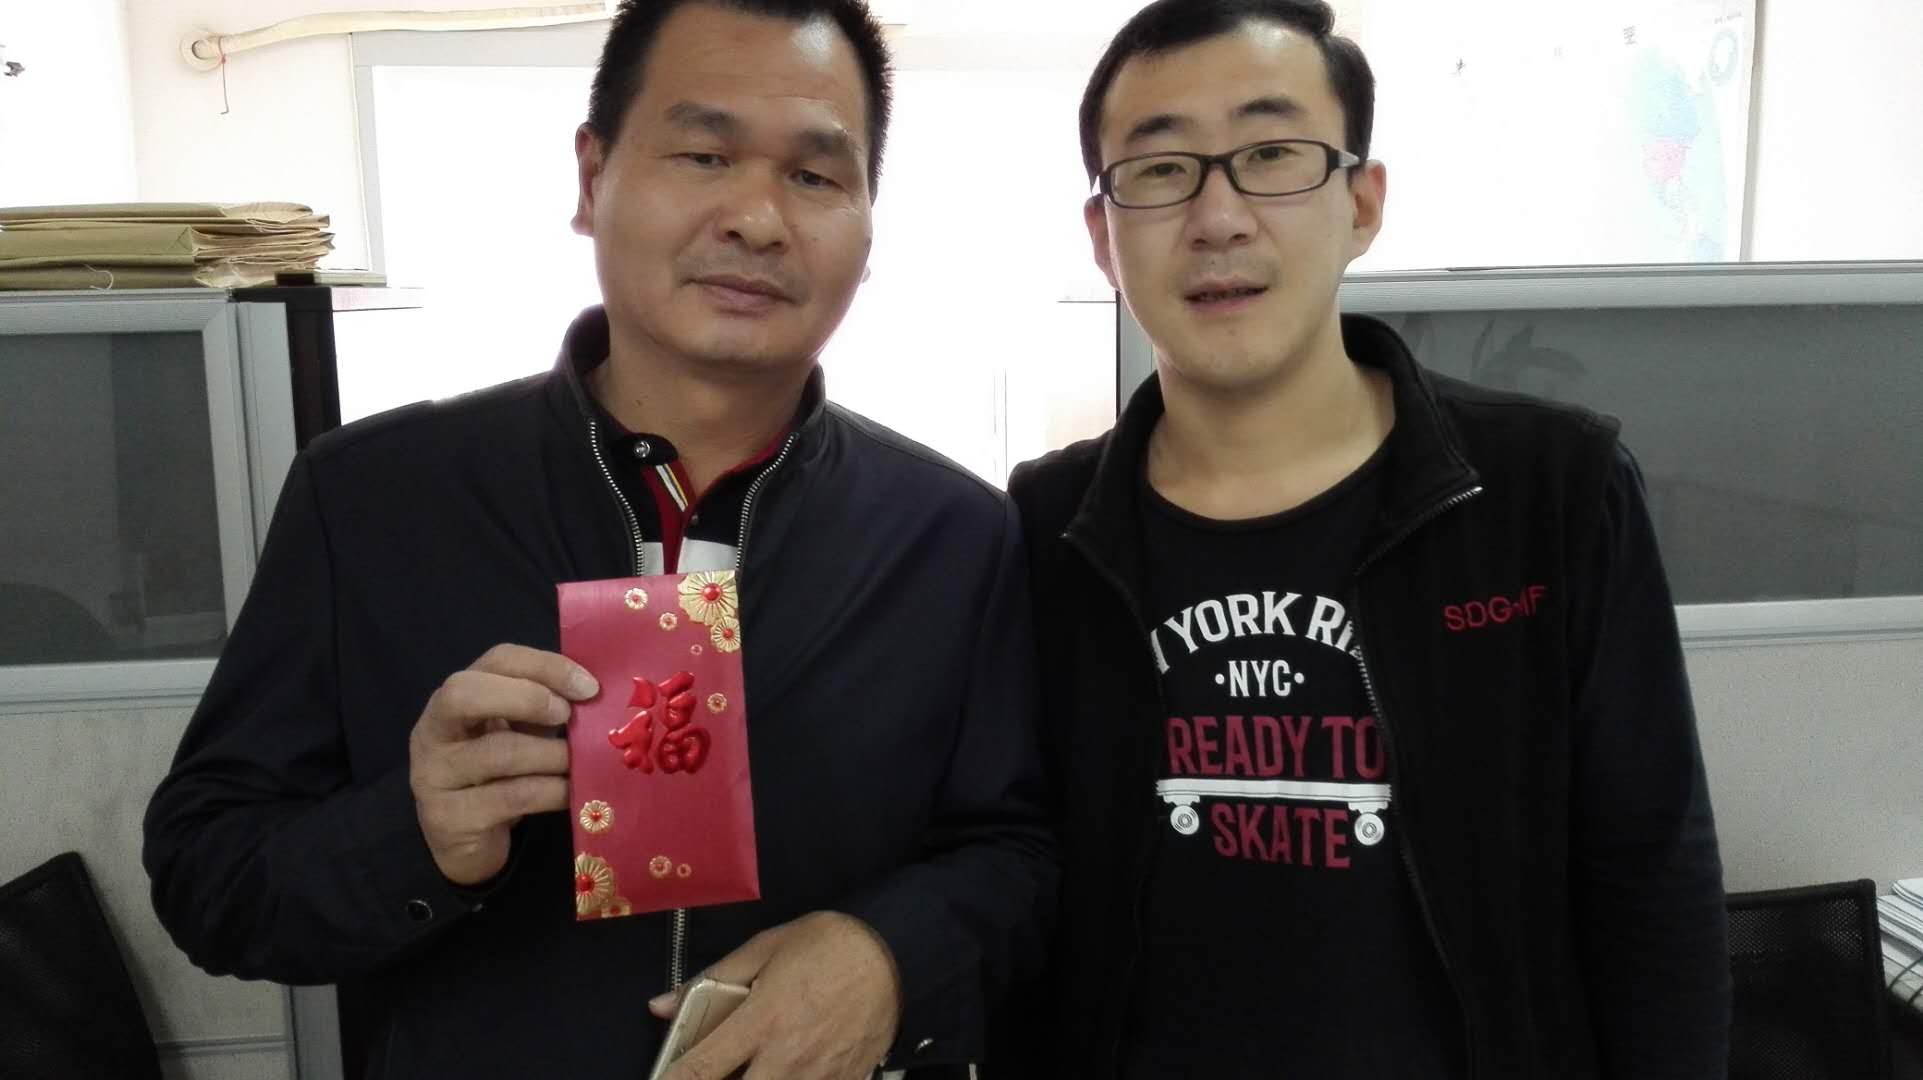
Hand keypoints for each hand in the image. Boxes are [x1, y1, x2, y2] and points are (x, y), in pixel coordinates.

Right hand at [409, 644, 598, 885]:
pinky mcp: (450, 819)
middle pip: (465, 694)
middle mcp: (433, 731)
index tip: (588, 686)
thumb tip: (595, 694)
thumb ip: (544, 707)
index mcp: (453, 698)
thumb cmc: (497, 776)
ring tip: (580, 761)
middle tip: (567, 716)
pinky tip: (572, 793)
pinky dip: (553, 791)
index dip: (545, 666)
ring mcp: (434, 775)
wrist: (464, 842)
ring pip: (497, 752)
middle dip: (526, 698)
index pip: (496, 660)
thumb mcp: (517, 732)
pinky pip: (512, 797)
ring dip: (552, 755)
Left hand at [652, 911, 902, 1079]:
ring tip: (755, 1062)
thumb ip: (712, 979)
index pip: (701, 1068)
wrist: (898, 951)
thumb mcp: (766, 946)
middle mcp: (787, 1058)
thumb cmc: (829, 943)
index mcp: (761, 1021)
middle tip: (719, 1067)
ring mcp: (819, 1076)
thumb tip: (661, 1004)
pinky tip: (790, 1068)